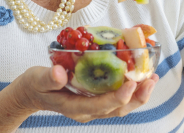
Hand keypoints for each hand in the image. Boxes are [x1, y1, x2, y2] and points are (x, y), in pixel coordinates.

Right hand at [14, 65, 158, 122]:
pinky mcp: (95, 100)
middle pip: (117, 109)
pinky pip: (117, 99)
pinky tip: (139, 76)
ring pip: (120, 106)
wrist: (31, 94)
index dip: (119, 96)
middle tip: (151, 80)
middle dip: (137, 97)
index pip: (101, 106)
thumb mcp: (37, 79)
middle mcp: (87, 111)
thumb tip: (60, 72)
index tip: (132, 83)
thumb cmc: (34, 85)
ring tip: (152, 78)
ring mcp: (92, 107)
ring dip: (138, 94)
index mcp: (75, 108)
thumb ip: (48, 77)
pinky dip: (131, 90)